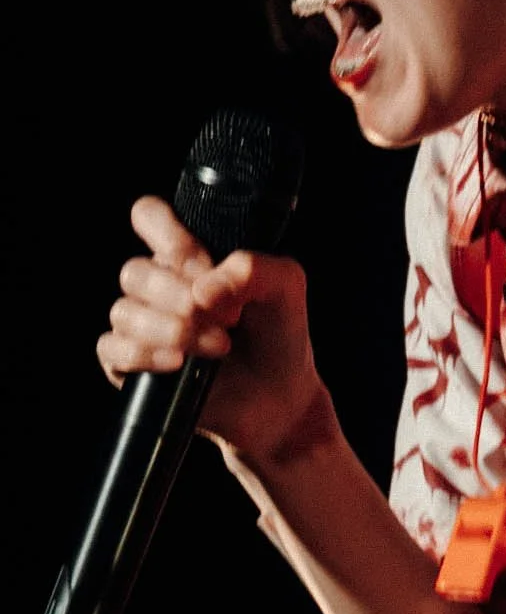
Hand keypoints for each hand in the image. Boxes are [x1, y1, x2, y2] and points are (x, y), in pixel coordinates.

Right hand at [97, 196, 327, 464]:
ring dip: (173, 329)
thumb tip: (202, 289)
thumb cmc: (280, 332)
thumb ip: (253, 269)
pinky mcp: (131, 366)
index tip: (202, 263)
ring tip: (219, 346)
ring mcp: (142, 325)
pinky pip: (112, 350)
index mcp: (187, 255)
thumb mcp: (286, 286)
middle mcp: (158, 286)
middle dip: (180, 296)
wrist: (281, 396)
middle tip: (228, 319)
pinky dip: (145, 354)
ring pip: (124, 311)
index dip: (166, 233)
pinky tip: (179, 363)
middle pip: (134, 271)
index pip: (148, 217)